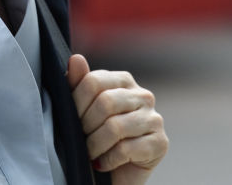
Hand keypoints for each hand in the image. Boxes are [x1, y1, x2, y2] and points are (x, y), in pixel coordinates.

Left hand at [67, 54, 167, 183]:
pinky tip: (103, 163)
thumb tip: (76, 59)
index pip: (94, 81)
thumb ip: (79, 84)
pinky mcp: (160, 143)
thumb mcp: (83, 110)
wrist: (115, 173)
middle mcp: (143, 96)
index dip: (76, 102)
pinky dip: (108, 159)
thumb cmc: (97, 137)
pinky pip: (126, 149)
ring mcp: (154, 119)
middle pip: (105, 102)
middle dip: (86, 125)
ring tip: (90, 152)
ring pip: (115, 127)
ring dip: (95, 145)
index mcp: (124, 81)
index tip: (71, 118)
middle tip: (80, 138)